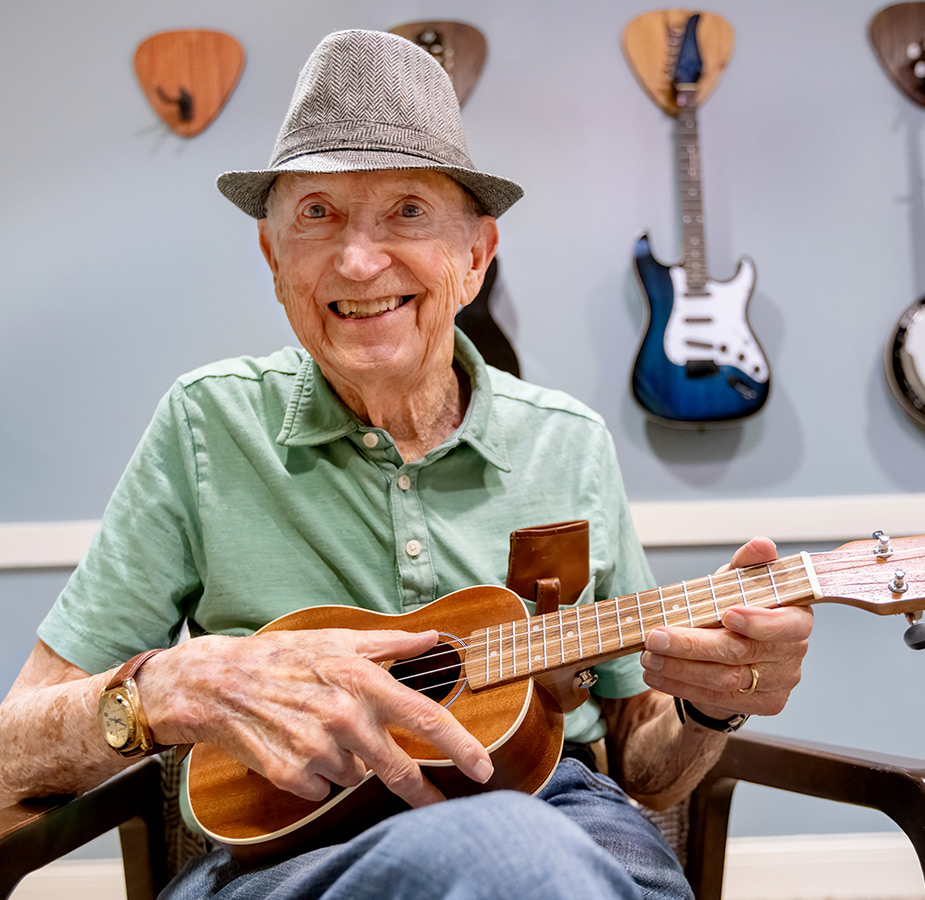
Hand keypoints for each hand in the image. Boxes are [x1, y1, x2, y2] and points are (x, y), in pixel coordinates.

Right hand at [142, 628, 492, 807]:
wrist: (219, 683)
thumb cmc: (285, 656)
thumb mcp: (339, 638)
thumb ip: (392, 643)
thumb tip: (435, 639)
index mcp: (362, 681)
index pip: (426, 720)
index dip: (461, 748)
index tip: (482, 768)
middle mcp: (344, 717)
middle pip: (399, 769)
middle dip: (422, 792)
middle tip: (434, 802)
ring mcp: (317, 749)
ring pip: (358, 777)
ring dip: (351, 763)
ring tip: (323, 732)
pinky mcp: (291, 775)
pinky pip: (324, 789)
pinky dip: (319, 775)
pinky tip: (301, 747)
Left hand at [639, 536, 813, 719]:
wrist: (736, 651)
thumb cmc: (737, 608)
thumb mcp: (738, 582)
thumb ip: (747, 563)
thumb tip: (762, 545)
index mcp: (796, 617)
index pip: (785, 625)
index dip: (757, 622)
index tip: (726, 614)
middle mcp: (794, 652)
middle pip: (740, 652)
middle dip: (692, 645)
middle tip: (655, 637)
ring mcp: (781, 682)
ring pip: (724, 679)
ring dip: (679, 668)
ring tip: (648, 656)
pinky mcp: (765, 704)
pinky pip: (718, 698)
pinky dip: (682, 686)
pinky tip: (658, 676)